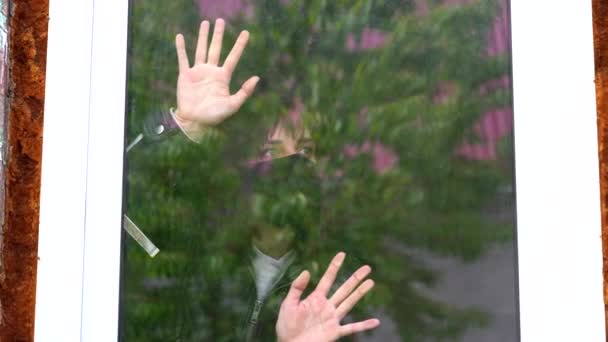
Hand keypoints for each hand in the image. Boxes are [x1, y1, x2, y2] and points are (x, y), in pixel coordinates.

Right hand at [174, 19, 259, 139]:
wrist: (195, 122)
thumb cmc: (214, 115)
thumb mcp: (233, 104)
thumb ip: (245, 92)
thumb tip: (257, 77)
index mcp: (223, 77)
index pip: (233, 57)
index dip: (239, 45)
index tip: (246, 33)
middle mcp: (211, 72)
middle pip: (216, 49)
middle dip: (218, 35)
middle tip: (220, 20)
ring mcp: (198, 72)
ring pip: (201, 49)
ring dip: (203, 36)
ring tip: (205, 23)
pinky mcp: (185, 75)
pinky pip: (183, 58)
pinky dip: (181, 48)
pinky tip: (180, 36)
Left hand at [276, 252, 379, 341]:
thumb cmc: (287, 327)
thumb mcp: (288, 304)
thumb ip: (297, 288)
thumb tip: (307, 271)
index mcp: (316, 298)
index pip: (328, 279)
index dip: (334, 266)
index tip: (342, 254)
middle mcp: (327, 307)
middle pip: (344, 289)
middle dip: (355, 278)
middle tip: (367, 267)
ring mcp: (332, 319)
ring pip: (349, 303)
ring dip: (360, 293)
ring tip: (371, 282)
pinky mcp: (334, 332)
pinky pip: (352, 328)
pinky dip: (364, 325)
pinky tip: (376, 322)